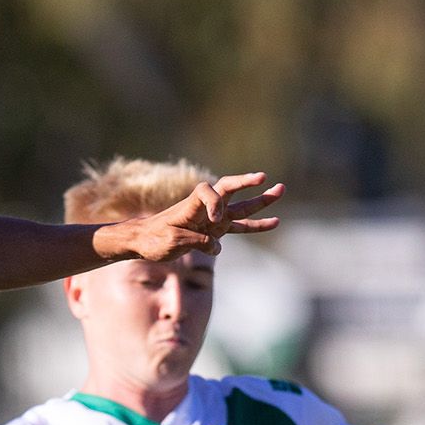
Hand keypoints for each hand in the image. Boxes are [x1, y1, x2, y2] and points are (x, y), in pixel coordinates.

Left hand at [101, 172, 283, 263]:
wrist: (144, 241)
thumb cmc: (154, 238)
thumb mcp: (173, 241)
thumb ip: (197, 242)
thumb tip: (217, 246)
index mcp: (192, 203)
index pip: (210, 192)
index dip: (216, 204)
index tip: (214, 223)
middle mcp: (205, 207)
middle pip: (231, 190)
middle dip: (248, 184)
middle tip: (266, 178)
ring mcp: (213, 218)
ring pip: (241, 207)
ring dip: (260, 201)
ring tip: (280, 190)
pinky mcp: (215, 230)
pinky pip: (239, 226)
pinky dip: (255, 225)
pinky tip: (274, 221)